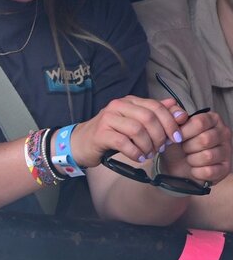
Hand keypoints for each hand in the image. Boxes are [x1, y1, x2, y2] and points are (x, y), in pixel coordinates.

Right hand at [69, 95, 183, 170]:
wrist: (82, 143)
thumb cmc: (111, 133)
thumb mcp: (135, 122)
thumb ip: (156, 115)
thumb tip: (179, 110)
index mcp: (129, 101)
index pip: (156, 106)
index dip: (171, 122)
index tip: (177, 138)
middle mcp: (118, 106)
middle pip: (148, 117)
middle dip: (160, 136)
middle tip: (161, 148)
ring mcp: (107, 119)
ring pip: (137, 130)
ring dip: (148, 146)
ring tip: (149, 154)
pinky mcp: (100, 133)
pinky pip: (123, 142)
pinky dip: (135, 153)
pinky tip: (138, 158)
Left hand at [169, 107, 230, 186]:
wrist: (177, 166)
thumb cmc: (177, 145)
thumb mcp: (172, 128)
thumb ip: (173, 115)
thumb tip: (179, 115)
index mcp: (212, 119)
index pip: (199, 122)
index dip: (184, 132)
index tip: (176, 137)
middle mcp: (224, 133)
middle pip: (204, 140)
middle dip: (187, 147)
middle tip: (184, 149)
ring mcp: (227, 151)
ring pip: (208, 156)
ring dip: (192, 160)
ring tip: (189, 158)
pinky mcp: (225, 168)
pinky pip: (209, 171)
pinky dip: (196, 171)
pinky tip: (194, 168)